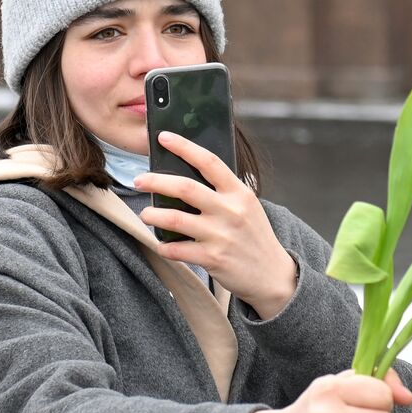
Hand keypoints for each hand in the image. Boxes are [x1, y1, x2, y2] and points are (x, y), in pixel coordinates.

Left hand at [133, 131, 296, 317]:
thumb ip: (224, 193)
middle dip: (155, 181)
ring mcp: (220, 235)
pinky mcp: (212, 258)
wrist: (272, 275)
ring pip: (174, 219)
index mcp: (239, 193)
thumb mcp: (247, 207)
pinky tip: (161, 244)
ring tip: (145, 214)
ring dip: (153, 214)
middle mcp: (230, 211)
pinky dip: (163, 246)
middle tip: (139, 180)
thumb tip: (186, 177)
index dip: (184, 147)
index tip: (164, 138)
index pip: (209, 162)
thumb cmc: (254, 237)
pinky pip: (176, 249)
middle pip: (184, 188)